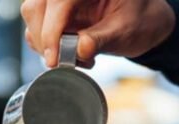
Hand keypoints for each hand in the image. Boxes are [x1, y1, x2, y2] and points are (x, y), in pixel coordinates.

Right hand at [21, 0, 175, 66]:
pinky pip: (37, 24)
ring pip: (32, 15)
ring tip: (76, 58)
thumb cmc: (140, 21)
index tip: (54, 59)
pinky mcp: (56, 8)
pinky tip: (70, 52)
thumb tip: (79, 51)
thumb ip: (101, 40)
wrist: (145, 20)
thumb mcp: (125, 31)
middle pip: (36, 7)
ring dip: (45, 43)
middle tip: (64, 63)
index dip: (51, 30)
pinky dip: (47, 43)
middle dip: (45, 39)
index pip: (58, 1)